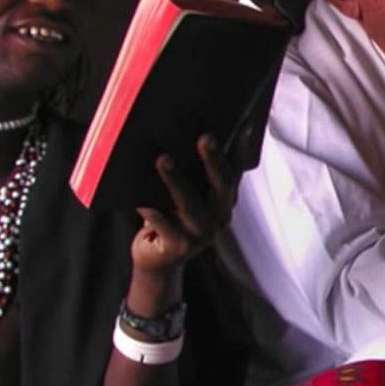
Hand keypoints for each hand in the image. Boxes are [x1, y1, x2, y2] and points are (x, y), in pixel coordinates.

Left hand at [129, 135, 237, 302]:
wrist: (157, 259)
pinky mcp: (179, 247)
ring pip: (190, 205)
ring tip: (163, 159)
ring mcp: (200, 234)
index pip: (237, 171)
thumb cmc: (171, 216)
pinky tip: (140, 198)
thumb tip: (184, 130)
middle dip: (213, 160)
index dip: (242, 150)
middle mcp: (219, 217)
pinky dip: (151, 210)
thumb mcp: (187, 193)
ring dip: (176, 181)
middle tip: (205, 137)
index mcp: (224, 200)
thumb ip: (193, 171)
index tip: (243, 126)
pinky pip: (164, 225)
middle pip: (221, 186)